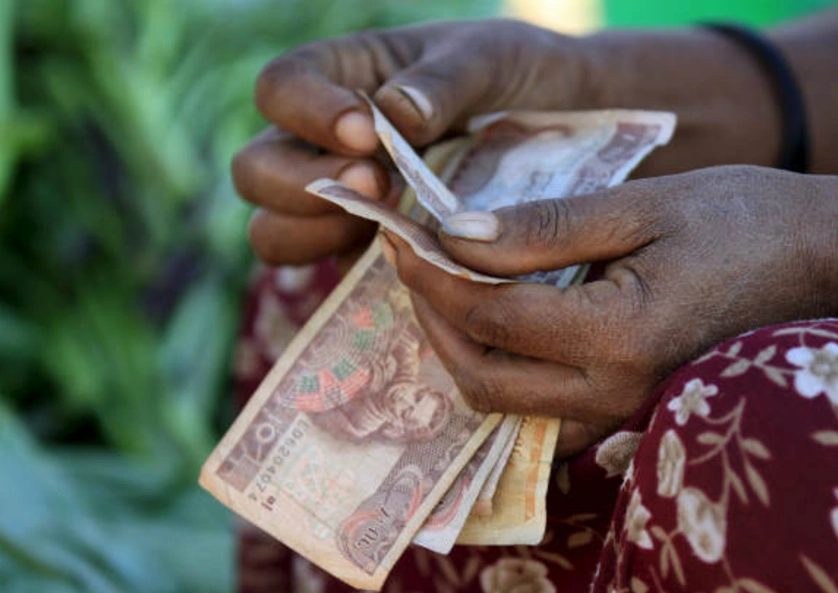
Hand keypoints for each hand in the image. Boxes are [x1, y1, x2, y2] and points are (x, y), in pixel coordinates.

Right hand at [232, 20, 783, 268]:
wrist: (562, 130)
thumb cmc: (521, 78)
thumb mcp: (492, 59)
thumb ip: (445, 81)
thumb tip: (395, 116)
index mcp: (343, 77)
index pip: (280, 87)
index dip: (307, 112)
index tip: (366, 131)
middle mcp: (323, 142)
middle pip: (255, 169)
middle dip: (304, 184)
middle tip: (379, 186)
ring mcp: (338, 200)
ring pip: (272, 228)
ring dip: (312, 232)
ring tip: (386, 224)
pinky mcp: (362, 246)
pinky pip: (320, 267)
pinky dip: (340, 268)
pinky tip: (397, 258)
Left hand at [386, 165, 837, 455]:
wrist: (811, 263)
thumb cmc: (738, 222)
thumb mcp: (640, 207)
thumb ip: (543, 230)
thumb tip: (455, 236)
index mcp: (619, 337)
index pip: (492, 315)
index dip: (435, 276)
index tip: (404, 235)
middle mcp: (612, 394)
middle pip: (481, 375)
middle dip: (431, 317)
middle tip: (410, 259)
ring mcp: (616, 414)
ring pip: (501, 402)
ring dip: (455, 346)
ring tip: (436, 285)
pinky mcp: (618, 412)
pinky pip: (532, 410)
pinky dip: (493, 368)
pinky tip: (483, 322)